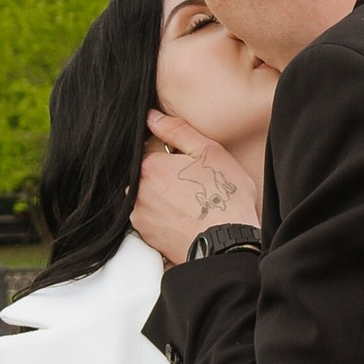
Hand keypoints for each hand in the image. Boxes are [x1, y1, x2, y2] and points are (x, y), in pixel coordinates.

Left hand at [134, 110, 260, 265]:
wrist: (226, 246)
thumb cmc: (223, 199)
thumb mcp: (209, 152)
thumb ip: (177, 130)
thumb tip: (152, 117)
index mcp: (149, 166)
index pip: (150, 151)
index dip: (171, 157)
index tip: (187, 167)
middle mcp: (136, 192)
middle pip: (147, 176)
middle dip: (165, 178)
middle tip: (193, 188)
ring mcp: (139, 217)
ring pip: (147, 198)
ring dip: (163, 199)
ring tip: (190, 206)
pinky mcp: (147, 238)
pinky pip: (151, 220)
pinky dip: (164, 218)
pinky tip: (184, 220)